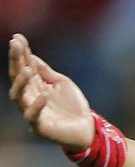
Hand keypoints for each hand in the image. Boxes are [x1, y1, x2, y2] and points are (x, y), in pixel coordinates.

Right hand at [8, 35, 93, 149]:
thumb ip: (45, 72)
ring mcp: (32, 112)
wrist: (87, 130)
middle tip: (15, 45)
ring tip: (27, 70)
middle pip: (17, 77)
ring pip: (18, 96)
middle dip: (15, 61)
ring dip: (21, 82)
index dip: (20, 52)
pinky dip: (37, 105)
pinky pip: (32, 116)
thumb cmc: (72, 106)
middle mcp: (29, 97)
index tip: (17, 37)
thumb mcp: (60, 83)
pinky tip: (44, 94)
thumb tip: (30, 55)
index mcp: (34, 86)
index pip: (23, 66)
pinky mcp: (39, 127)